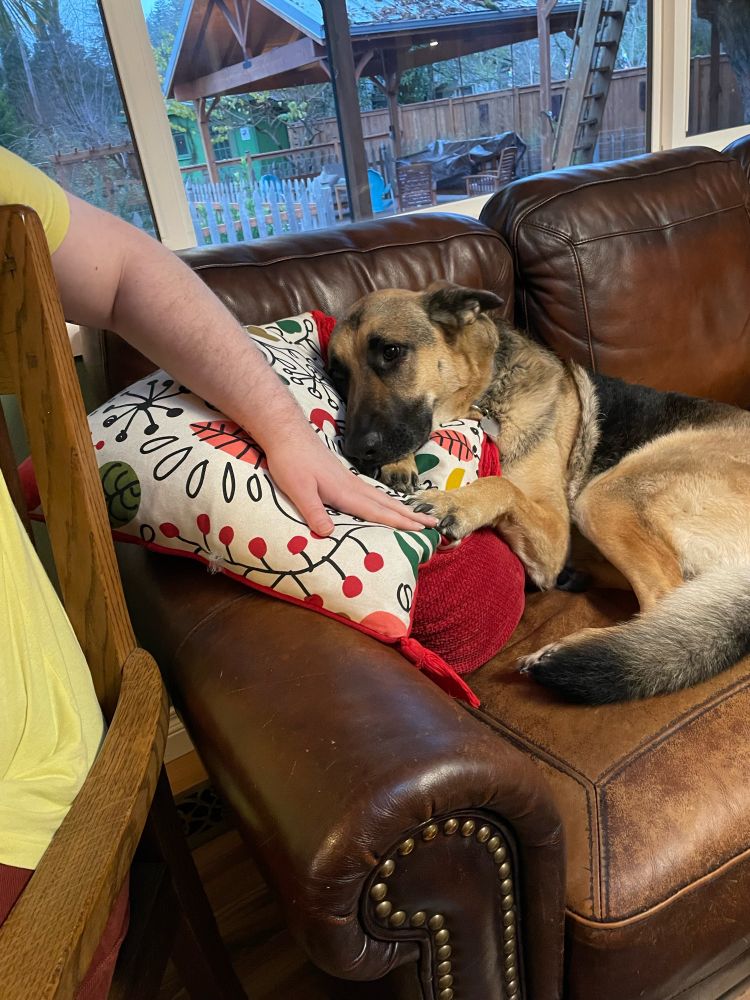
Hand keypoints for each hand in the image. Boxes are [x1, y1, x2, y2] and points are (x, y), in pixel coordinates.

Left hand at [265, 435, 437, 536]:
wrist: (287, 434)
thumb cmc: (290, 462)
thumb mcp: (297, 490)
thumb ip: (313, 512)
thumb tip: (329, 535)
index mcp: (345, 492)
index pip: (377, 512)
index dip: (399, 523)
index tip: (422, 530)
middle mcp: (352, 486)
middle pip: (387, 504)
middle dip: (411, 515)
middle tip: (434, 523)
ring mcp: (349, 480)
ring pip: (381, 498)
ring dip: (401, 508)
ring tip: (418, 516)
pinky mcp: (342, 477)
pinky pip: (371, 494)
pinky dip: (385, 501)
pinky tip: (385, 503)